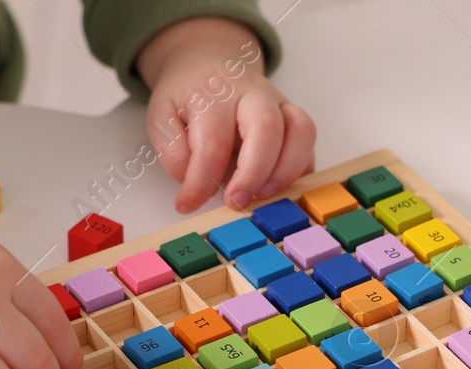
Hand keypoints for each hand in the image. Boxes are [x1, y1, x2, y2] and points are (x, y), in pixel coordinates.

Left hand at [137, 17, 316, 213]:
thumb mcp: (162, 116)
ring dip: (286, 172)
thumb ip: (173, 150)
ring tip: (261, 197)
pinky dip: (300, 170)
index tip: (187, 204)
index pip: (213, 140)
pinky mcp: (293, 118)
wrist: (208, 62)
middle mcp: (253, 93)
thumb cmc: (187, 95)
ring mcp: (279, 103)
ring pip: (301, 131)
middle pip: (267, 128)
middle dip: (253, 173)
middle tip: (235, 203)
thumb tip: (193, 182)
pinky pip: (308, 144)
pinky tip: (278, 189)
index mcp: (214, 92)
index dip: (201, 180)